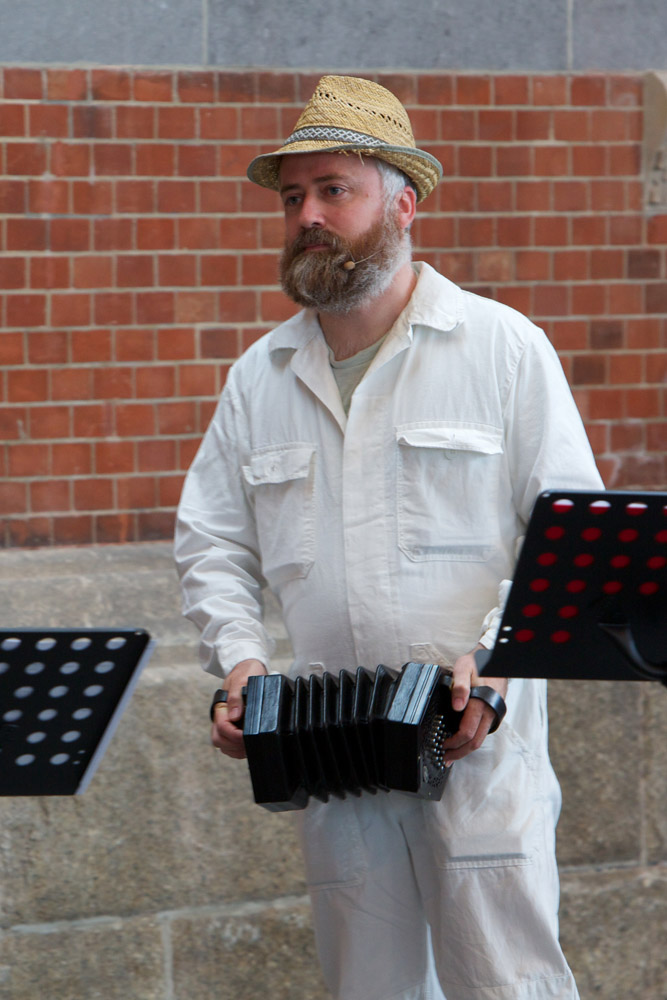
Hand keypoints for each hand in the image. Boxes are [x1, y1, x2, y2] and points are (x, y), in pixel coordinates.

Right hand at [211, 658, 266, 759]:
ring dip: (235, 749)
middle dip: (233, 745)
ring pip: (222, 744)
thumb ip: (236, 697)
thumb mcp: (242, 679)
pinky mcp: (233, 725)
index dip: (234, 735)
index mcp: (221, 706)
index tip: (247, 736)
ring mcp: (226, 722)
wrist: (248, 668)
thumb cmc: (246, 671)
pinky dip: (237, 749)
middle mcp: (221, 716)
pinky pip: (229, 744)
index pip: (222, 727)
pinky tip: (248, 747)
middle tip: (249, 744)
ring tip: (250, 747)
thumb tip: (234, 716)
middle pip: (218, 739)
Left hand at [442, 645, 507, 764]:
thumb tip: (457, 705)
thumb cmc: (477, 663)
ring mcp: (494, 713)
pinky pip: (484, 731)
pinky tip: (464, 740)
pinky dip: (473, 739)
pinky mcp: (495, 713)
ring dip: (467, 748)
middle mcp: (490, 712)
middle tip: (446, 758)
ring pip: (481, 738)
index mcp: (480, 703)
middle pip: (475, 741)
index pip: (468, 732)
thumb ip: (460, 686)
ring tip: (453, 753)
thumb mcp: (463, 668)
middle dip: (460, 752)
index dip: (455, 742)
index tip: (443, 745)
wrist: (495, 659)